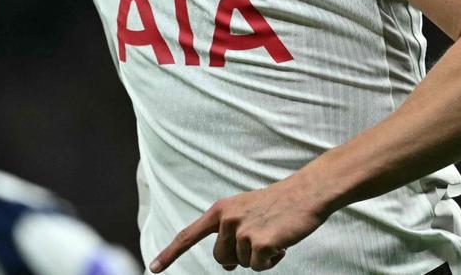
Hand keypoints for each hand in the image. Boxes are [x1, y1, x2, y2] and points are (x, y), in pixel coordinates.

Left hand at [150, 180, 328, 271]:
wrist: (307, 192)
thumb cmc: (279, 203)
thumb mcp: (246, 210)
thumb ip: (229, 232)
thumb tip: (224, 264)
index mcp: (220, 210)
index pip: (188, 235)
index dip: (169, 254)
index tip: (153, 268)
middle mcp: (226, 219)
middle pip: (220, 259)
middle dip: (238, 257)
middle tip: (260, 238)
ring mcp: (242, 231)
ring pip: (241, 264)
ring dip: (258, 257)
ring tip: (273, 235)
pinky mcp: (259, 242)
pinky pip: (258, 267)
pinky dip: (271, 261)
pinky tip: (281, 243)